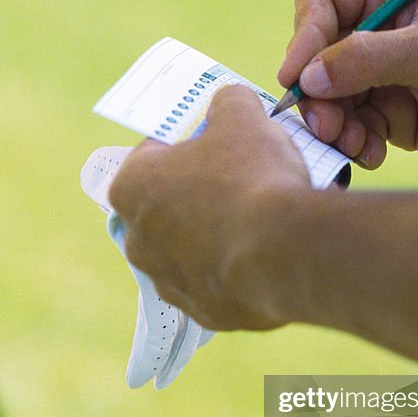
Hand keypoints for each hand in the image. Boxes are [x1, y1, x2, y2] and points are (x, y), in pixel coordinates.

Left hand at [108, 86, 310, 329]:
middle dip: (197, 196)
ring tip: (259, 222)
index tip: (213, 146)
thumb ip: (228, 103)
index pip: (149, 158)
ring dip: (216, 237)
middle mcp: (139, 241)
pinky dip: (237, 271)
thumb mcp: (243, 116)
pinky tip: (268, 255)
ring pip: (191, 251)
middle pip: (167, 209)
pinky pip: (219, 285)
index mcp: (132, 188)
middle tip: (239, 182)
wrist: (285, 252)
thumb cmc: (252, 178)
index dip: (183, 148)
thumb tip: (229, 102)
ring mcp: (170, 283)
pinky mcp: (205, 313)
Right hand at [278, 0, 417, 166]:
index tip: (297, 77)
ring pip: (329, 98)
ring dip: (334, 125)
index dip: (303, 36)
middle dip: (317, 94)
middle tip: (327, 126)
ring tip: (355, 144)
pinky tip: (374, 154)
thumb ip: (368, 59)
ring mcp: (381, 76)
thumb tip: (307, 77)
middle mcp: (377, 32)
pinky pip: (352, 128)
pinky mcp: (390, 116)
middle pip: (316, 57)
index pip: (322, 2)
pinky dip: (355, 143)